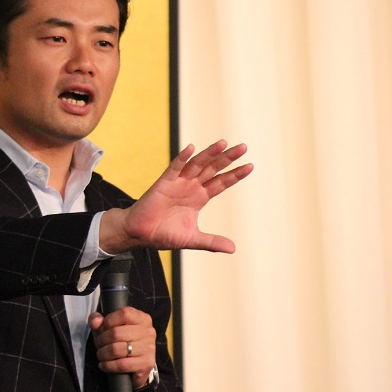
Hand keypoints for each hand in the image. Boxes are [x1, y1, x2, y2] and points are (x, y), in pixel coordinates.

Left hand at [89, 307, 155, 389]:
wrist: (136, 364)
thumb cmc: (121, 341)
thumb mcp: (108, 327)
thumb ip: (98, 320)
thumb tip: (95, 322)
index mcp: (141, 318)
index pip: (124, 314)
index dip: (108, 322)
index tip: (103, 329)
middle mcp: (148, 331)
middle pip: (117, 333)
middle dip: (102, 340)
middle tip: (99, 345)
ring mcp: (149, 348)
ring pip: (117, 349)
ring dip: (103, 353)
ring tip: (100, 355)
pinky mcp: (147, 363)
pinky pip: (122, 364)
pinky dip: (108, 365)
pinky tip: (103, 365)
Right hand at [101, 140, 252, 253]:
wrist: (140, 234)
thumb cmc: (164, 234)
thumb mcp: (193, 239)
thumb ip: (212, 242)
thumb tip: (233, 248)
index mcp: (199, 198)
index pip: (221, 183)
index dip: (235, 174)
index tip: (250, 166)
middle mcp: (191, 187)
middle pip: (213, 169)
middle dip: (228, 158)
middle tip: (243, 147)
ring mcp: (178, 183)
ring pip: (197, 164)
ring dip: (210, 153)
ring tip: (223, 143)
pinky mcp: (163, 183)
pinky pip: (174, 168)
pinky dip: (182, 158)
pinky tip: (191, 148)